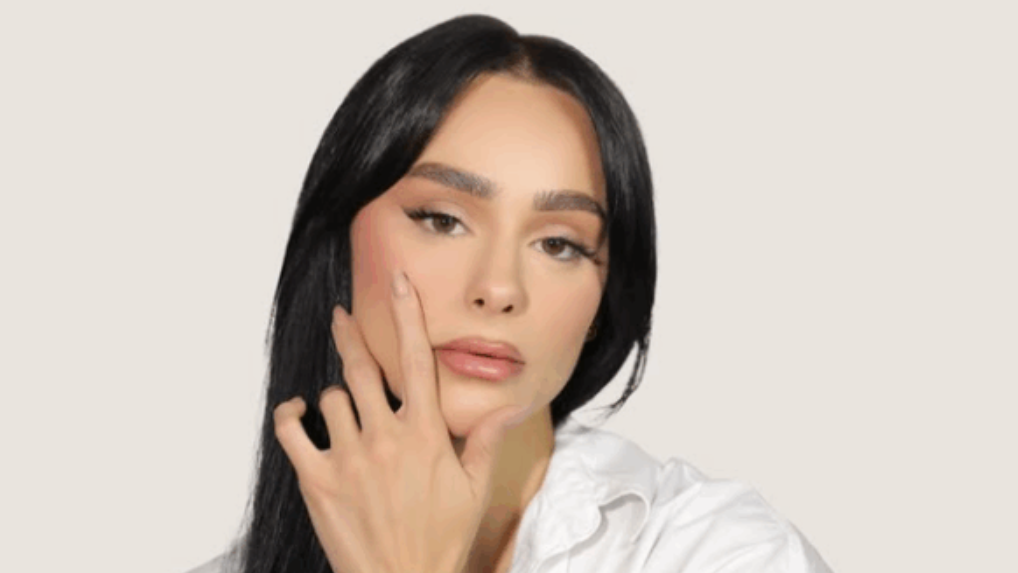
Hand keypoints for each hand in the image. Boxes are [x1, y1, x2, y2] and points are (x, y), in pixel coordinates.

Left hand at [273, 269, 529, 572]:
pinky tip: (297, 412)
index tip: (399, 283)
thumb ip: (486, 440)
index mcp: (425, 434)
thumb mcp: (474, 489)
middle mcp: (385, 437)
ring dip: (334, 396)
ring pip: (330, 397)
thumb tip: (511, 407)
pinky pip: (292, 431)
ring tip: (343, 410)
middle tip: (342, 316)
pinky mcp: (318, 478)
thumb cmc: (441, 539)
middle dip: (351, 334)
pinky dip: (290, 415)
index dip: (408, 315)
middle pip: (362, 367)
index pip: (418, 360)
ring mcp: (349, 457)